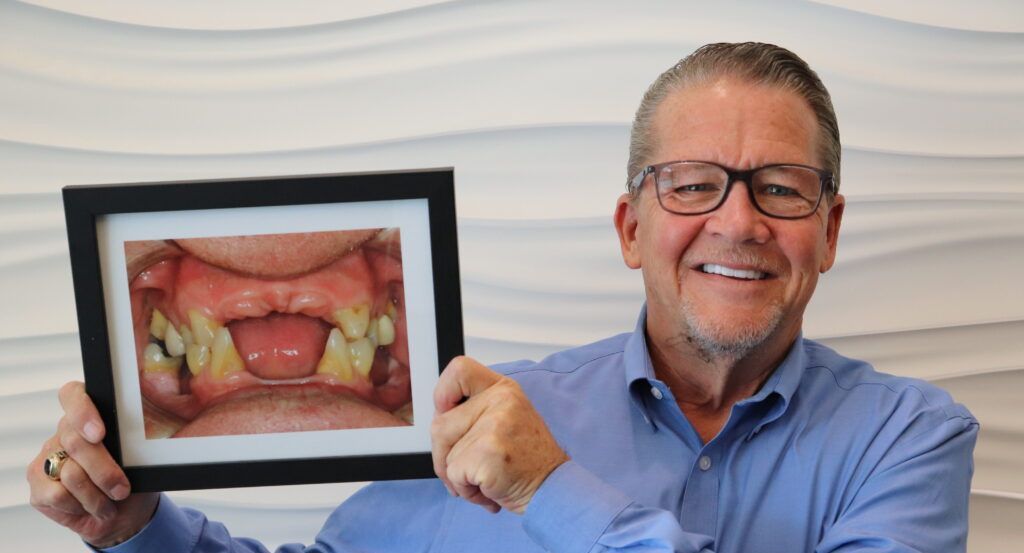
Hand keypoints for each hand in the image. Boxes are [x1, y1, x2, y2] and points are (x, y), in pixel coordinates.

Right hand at [26, 381, 158, 547]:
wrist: (123, 511)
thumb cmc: (133, 478)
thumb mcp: (139, 459)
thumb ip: (129, 445)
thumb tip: (133, 446)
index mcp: (91, 414)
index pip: (73, 395)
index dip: (83, 412)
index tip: (99, 434)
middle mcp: (65, 431)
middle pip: (76, 441)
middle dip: (103, 470)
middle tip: (122, 489)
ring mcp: (47, 455)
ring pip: (70, 472)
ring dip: (96, 495)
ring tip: (111, 503)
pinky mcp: (37, 482)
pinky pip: (58, 494)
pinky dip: (80, 505)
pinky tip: (90, 507)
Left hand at [431, 357, 568, 513]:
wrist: (553, 487)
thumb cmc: (526, 459)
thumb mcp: (507, 419)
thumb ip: (475, 412)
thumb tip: (438, 420)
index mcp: (503, 388)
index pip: (459, 369)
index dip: (443, 392)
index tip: (447, 413)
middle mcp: (501, 400)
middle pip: (440, 425)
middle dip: (443, 455)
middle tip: (464, 470)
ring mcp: (495, 425)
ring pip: (446, 454)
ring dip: (457, 477)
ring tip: (485, 479)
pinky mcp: (489, 452)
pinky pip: (455, 474)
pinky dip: (467, 490)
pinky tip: (490, 489)